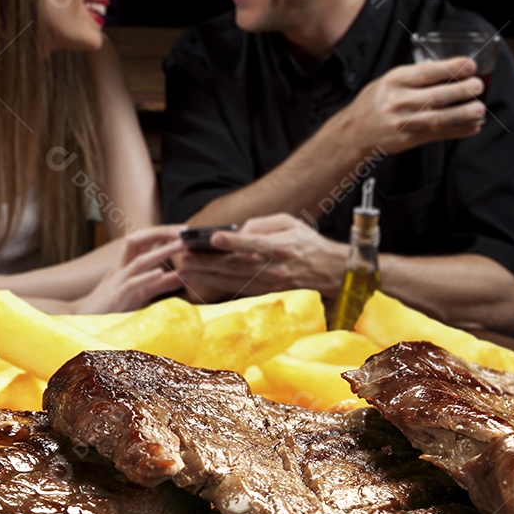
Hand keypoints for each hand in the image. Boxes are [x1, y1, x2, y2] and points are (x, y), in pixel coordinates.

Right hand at [77, 226, 184, 312]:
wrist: (85, 320)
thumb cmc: (114, 304)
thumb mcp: (141, 292)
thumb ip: (162, 284)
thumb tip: (184, 276)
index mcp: (126, 263)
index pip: (144, 240)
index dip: (162, 232)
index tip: (183, 230)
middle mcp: (122, 267)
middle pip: (138, 241)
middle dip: (160, 233)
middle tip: (183, 231)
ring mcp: (118, 281)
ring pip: (139, 261)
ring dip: (161, 252)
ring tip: (179, 246)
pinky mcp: (116, 297)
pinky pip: (131, 284)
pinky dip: (146, 277)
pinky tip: (160, 272)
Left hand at [177, 213, 344, 300]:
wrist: (328, 271)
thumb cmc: (306, 242)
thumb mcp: (290, 222)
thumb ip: (262, 224)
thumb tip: (239, 231)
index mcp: (282, 247)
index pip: (255, 244)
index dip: (234, 241)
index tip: (214, 237)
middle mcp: (274, 268)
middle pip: (236, 265)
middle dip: (208, 261)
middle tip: (185, 256)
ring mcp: (268, 283)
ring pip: (232, 280)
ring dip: (206, 275)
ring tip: (184, 270)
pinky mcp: (263, 291)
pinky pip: (236, 288)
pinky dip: (215, 284)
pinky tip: (199, 280)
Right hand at [337, 57, 484, 154]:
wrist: (353, 133)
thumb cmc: (373, 104)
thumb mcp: (387, 81)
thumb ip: (413, 76)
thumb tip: (446, 69)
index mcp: (394, 81)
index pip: (427, 72)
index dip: (451, 68)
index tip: (470, 66)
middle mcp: (398, 102)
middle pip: (436, 96)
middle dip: (462, 91)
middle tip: (478, 86)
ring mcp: (403, 122)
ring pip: (439, 117)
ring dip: (463, 114)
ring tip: (479, 108)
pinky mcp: (408, 140)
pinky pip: (437, 135)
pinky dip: (457, 131)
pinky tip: (472, 127)